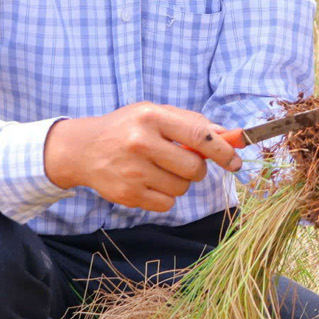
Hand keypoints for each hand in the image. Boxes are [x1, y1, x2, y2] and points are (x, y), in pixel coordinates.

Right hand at [42, 102, 242, 211]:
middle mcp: (141, 143)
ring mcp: (132, 171)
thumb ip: (190, 123)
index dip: (222, 149)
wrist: (83, 149)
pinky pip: (166, 204)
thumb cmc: (127, 128)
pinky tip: (149, 182)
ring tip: (160, 169)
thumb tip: (228, 136)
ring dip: (180, 182)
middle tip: (184, 161)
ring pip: (182, 188)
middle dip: (197, 168)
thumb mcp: (154, 114)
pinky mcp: (127, 195)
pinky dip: (165, 196)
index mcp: (151, 117)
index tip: (235, 160)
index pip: (198, 135)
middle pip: (194, 167)